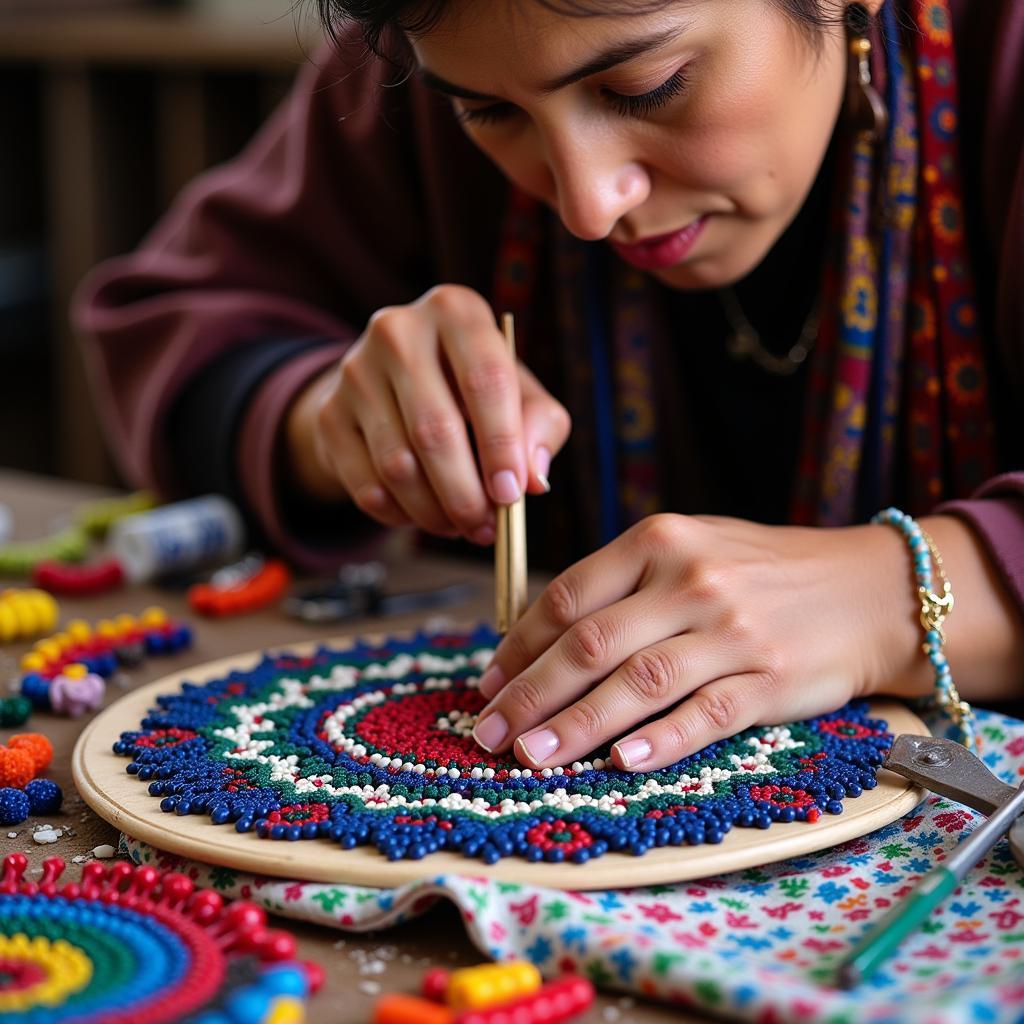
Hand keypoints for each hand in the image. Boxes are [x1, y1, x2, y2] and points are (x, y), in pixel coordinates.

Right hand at [288, 285, 570, 543]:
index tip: (511, 495)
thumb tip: (533, 478)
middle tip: (486, 529)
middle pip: (435, 429)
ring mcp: (355, 370)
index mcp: (456, 311)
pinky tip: (423, 515)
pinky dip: (400, 515)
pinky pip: (367, 485)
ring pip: (398, 465)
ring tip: (461, 526)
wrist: (396, 384)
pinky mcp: (330, 414)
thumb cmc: (474, 389)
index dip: (502, 445)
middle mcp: (399, 329)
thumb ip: (540, 426)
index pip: (485, 380)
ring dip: (434, 512)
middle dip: (466, 493)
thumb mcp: (520, 393)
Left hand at [471, 513, 930, 770]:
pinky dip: (659, 741)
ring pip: (636, 683)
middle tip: (490, 732)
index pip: (570, 597)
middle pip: (590, 644)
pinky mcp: (769, 680)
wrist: (869, 588)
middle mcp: (690, 581)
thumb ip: (623, 581)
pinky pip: (704, 715)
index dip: (520, 645)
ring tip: (531, 756)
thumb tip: (544, 633)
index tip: (490, 682)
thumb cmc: (764, 571)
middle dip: (530, 693)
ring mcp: (731, 631)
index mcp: (660, 540)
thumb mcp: (691, 547)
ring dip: (576, 726)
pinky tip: (620, 764)